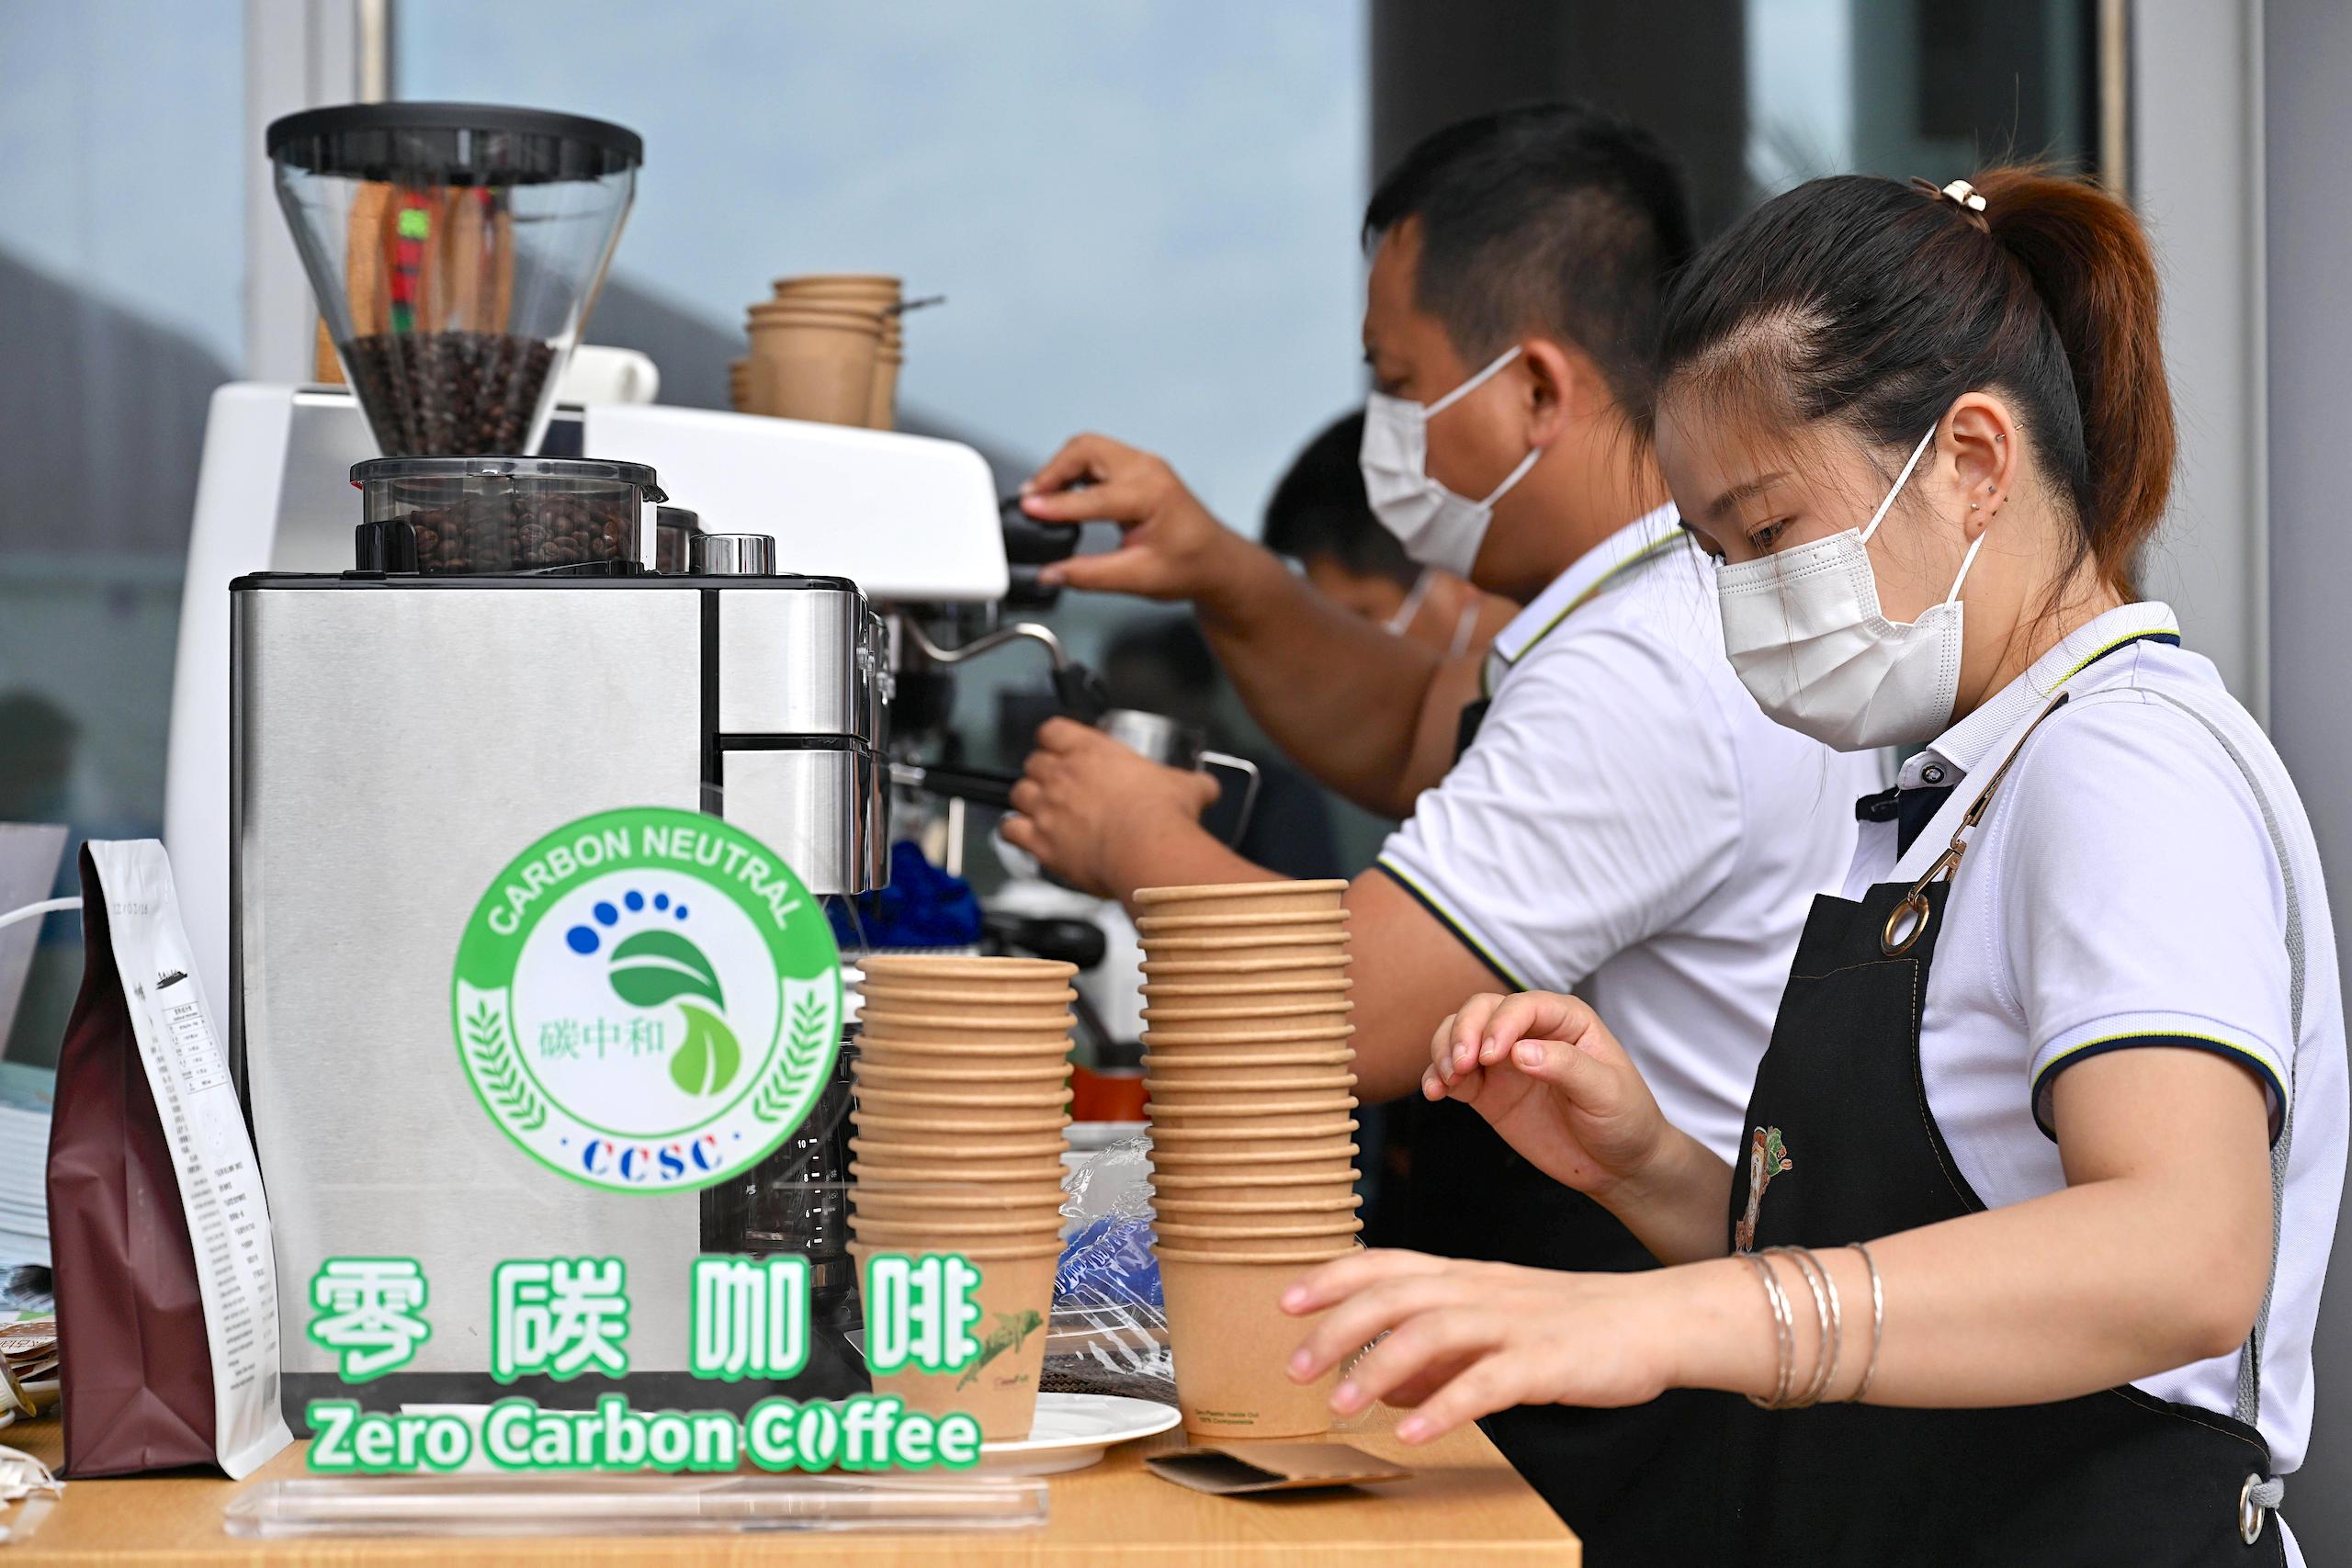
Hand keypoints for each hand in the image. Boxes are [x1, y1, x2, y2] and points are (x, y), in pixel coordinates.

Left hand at [1003, 718, 1218, 896]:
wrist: (1148, 850)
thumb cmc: (1162, 816)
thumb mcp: (1186, 787)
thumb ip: (1192, 783)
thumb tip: (1207, 788)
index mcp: (1091, 750)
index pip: (1052, 729)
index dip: (1054, 740)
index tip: (1061, 748)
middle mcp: (1062, 773)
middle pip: (1033, 763)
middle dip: (1042, 774)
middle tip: (1060, 788)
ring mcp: (1046, 806)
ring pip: (1017, 792)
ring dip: (1027, 801)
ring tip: (1044, 812)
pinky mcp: (1040, 840)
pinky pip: (1009, 830)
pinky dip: (1015, 832)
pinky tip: (1027, 837)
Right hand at [1020, 434, 1253, 604]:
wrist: (1217, 562)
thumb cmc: (1191, 566)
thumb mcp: (1138, 578)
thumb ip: (1089, 575)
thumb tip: (1051, 573)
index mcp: (1153, 494)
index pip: (1094, 497)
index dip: (1057, 505)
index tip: (1029, 510)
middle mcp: (1149, 470)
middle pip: (1086, 449)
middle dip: (1053, 471)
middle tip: (1032, 498)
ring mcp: (1144, 465)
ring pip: (1089, 448)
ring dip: (1061, 468)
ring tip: (1041, 496)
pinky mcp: (1137, 469)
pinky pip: (1097, 456)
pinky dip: (1074, 470)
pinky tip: (1063, 493)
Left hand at [1281, 1250, 1679, 1443]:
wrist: (1656, 1322)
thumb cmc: (1572, 1327)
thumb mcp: (1495, 1331)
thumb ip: (1437, 1357)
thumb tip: (1381, 1391)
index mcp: (1467, 1277)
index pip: (1387, 1265)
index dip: (1332, 1278)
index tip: (1285, 1300)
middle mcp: (1482, 1290)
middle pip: (1396, 1295)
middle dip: (1337, 1328)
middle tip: (1295, 1367)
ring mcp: (1514, 1323)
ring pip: (1432, 1332)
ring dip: (1377, 1367)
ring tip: (1340, 1406)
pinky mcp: (1546, 1361)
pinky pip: (1487, 1382)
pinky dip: (1444, 1406)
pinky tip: (1413, 1432)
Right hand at [1421, 991, 1669, 1203]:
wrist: (1618, 1165)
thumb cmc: (1624, 1119)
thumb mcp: (1606, 1091)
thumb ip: (1566, 1067)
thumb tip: (1519, 1053)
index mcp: (1565, 1020)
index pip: (1523, 1006)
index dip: (1501, 1024)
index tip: (1492, 1057)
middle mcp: (1530, 1032)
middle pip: (1481, 1010)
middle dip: (1464, 1031)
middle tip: (1462, 1066)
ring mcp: (1505, 1062)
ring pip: (1459, 1035)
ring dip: (1444, 1050)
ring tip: (1447, 1080)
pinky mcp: (1488, 1092)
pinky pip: (1453, 1075)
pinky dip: (1436, 1077)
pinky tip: (1434, 1092)